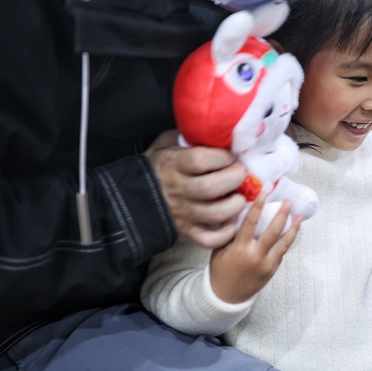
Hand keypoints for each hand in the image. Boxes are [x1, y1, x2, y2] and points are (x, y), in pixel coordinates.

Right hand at [146, 130, 247, 248]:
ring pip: (215, 214)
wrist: (130, 201)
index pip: (201, 160)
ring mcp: (183, 214)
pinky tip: (230, 221)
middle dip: (235, 179)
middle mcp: (178, 190)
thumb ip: (184, 137)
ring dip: (235, 206)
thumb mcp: (163, 146)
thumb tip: (210, 131)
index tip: (230, 157)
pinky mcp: (186, 233)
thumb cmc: (155, 170)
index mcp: (173, 165)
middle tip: (241, 174)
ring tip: (239, 198)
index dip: (222, 157)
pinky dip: (226, 233)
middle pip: (212, 187)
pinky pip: (210, 239)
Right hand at [209, 197, 300, 303]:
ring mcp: (266, 264)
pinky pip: (282, 252)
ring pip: (284, 243)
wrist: (226, 296)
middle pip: (273, 231)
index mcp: (240, 248)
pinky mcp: (272, 270)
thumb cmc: (220, 270)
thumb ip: (229, 232)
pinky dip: (287, 241)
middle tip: (288, 202)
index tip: (264, 192)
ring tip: (299, 216)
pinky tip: (291, 231)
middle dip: (282, 214)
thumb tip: (238, 211)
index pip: (251, 222)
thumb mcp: (219, 249)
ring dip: (293, 228)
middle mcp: (256, 255)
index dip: (258, 206)